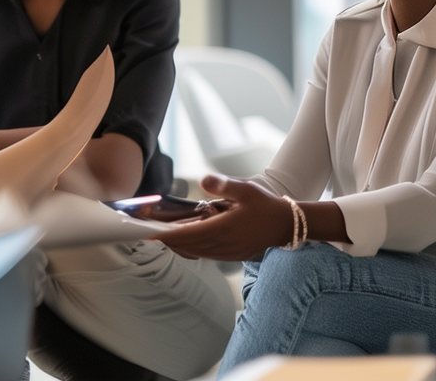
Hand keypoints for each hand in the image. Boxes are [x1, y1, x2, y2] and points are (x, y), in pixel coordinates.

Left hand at [150, 174, 294, 260]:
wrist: (286, 226)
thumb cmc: (265, 205)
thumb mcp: (246, 190)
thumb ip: (223, 185)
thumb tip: (203, 179)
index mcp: (224, 229)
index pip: (188, 234)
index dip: (167, 235)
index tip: (149, 232)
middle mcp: (223, 245)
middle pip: (187, 245)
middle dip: (167, 239)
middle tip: (148, 230)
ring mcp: (227, 253)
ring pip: (194, 251)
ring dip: (177, 244)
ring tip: (162, 233)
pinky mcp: (230, 256)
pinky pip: (204, 254)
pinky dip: (190, 247)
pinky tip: (185, 238)